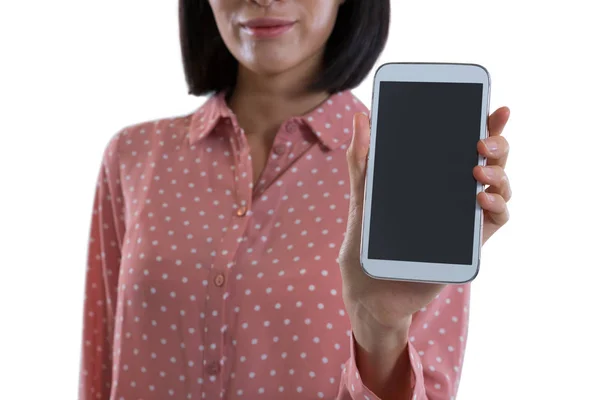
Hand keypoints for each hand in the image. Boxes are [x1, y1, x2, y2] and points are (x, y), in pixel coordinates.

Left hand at [339, 107, 511, 340]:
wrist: (367, 287)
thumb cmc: (365, 240)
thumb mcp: (362, 195)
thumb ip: (362, 159)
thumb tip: (362, 118)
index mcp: (432, 176)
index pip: (463, 144)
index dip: (485, 125)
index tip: (495, 108)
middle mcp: (453, 192)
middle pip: (489, 161)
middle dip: (497, 143)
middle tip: (484, 140)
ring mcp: (462, 216)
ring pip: (498, 187)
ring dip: (499, 174)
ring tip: (479, 170)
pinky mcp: (468, 243)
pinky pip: (495, 220)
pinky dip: (497, 206)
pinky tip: (484, 199)